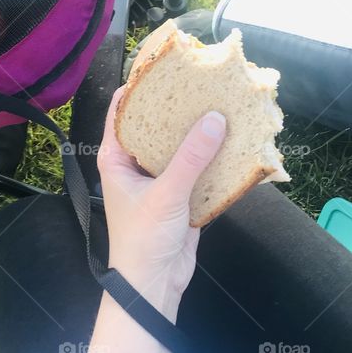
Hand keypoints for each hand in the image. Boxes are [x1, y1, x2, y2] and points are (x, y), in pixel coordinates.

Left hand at [87, 86, 226, 352]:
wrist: (154, 286)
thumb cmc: (143, 239)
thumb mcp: (166, 194)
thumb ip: (190, 157)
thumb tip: (214, 119)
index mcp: (117, 158)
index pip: (122, 111)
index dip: (139, 87)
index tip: (163, 66)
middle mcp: (136, 164)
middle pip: (155, 125)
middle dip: (177, 107)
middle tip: (202, 82)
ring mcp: (160, 179)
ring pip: (179, 146)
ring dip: (198, 132)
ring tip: (223, 104)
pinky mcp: (182, 195)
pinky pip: (198, 168)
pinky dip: (213, 157)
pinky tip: (234, 142)